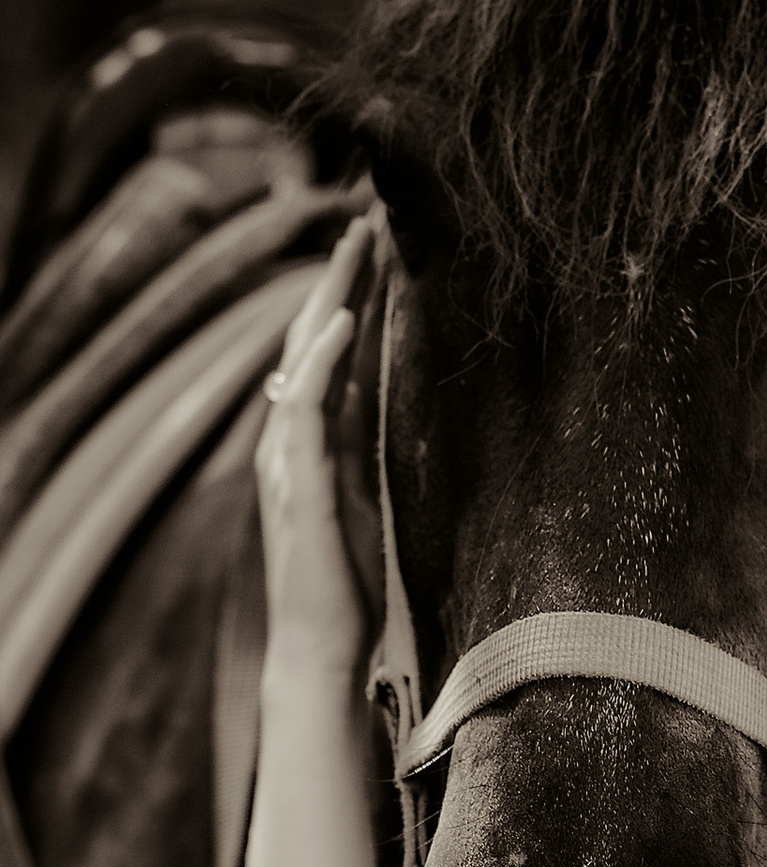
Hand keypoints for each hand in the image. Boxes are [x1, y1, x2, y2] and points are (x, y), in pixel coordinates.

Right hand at [254, 218, 373, 679]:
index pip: (330, 360)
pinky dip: (321, 361)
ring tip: (358, 248)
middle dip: (339, 284)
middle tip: (365, 225)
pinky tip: (343, 322)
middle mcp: (293, 442)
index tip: (377, 256)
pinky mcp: (300, 482)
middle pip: (312, 345)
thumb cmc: (344, 581)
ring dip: (332, 301)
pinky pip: (306, 407)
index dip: (349, 305)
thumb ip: (354, 449)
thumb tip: (364, 402)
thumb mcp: (359, 499)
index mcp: (314, 446)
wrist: (322, 642)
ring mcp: (290, 459)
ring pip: (305, 361)